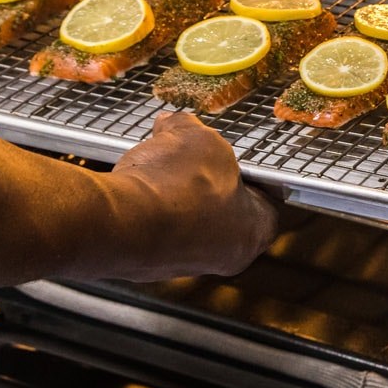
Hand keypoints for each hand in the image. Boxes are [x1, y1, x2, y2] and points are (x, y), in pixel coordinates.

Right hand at [109, 111, 277, 278]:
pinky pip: (152, 227)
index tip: (231, 156)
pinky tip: (137, 187)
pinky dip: (146, 208)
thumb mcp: (198, 138)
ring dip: (173, 195)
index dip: (247, 173)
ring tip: (157, 167)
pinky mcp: (146, 261)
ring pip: (184, 221)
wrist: (123, 221)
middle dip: (204, 182)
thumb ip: (192, 130)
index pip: (264, 200)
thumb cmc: (177, 187)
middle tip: (189, 158)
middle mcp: (222, 256)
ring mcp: (182, 263)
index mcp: (253, 231)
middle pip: (221, 210)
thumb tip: (175, 124)